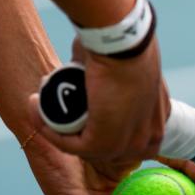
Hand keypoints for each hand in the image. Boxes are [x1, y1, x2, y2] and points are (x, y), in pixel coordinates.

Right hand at [28, 36, 169, 164]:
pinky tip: (37, 108)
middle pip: (108, 151)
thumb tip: (83, 71)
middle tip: (55, 110)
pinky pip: (72, 146)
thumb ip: (110, 81)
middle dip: (79, 134)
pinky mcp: (105, 144)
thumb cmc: (126, 47)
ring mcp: (128, 144)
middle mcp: (149, 138)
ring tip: (40, 104)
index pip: (131, 143)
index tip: (76, 113)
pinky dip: (50, 130)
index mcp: (158, 122)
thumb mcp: (126, 71)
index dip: (103, 131)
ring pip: (87, 150)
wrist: (125, 43)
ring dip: (59, 131)